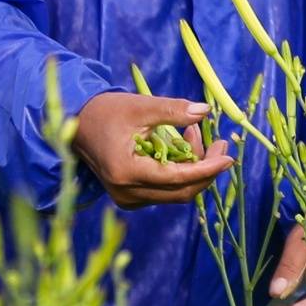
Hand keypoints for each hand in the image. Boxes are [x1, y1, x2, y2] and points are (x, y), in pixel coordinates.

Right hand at [69, 91, 230, 208]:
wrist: (76, 124)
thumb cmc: (106, 111)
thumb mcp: (140, 106)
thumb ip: (173, 110)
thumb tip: (205, 111)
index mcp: (126, 171)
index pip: (177, 178)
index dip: (207, 169)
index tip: (229, 157)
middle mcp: (126, 192)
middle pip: (181, 192)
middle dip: (205, 170)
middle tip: (219, 144)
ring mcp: (127, 199)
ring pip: (175, 193)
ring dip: (192, 168)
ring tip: (193, 134)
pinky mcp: (129, 198)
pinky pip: (164, 191)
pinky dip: (179, 173)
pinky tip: (181, 147)